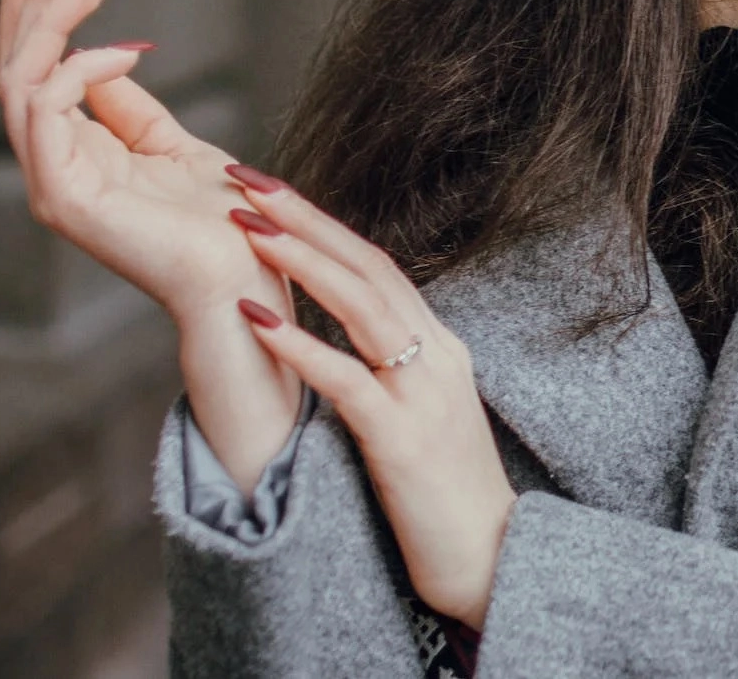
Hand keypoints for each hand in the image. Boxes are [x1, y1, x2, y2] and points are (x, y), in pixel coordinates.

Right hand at [0, 0, 278, 322]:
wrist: (247, 277)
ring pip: (20, 80)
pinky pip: (46, 111)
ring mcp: (50, 184)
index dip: (39, 6)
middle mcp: (50, 166)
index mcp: (72, 152)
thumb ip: (128, 105)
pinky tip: (124, 48)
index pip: (35, 67)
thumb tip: (105, 52)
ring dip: (53, 16)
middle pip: (18, 64)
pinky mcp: (64, 198)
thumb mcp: (173, 143)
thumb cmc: (222, 221)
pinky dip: (78, 69)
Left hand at [220, 166, 516, 630]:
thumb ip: (384, 369)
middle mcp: (437, 355)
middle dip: (306, 218)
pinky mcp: (403, 440)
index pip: (377, 264)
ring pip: (363, 307)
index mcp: (439, 345)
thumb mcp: (417, 413)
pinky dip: (302, 346)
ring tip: (247, 228)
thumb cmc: (444, 493)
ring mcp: (424, 394)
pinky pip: (348, 380)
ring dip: (302, 261)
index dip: (322, 222)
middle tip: (246, 178)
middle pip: (369, 267)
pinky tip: (259, 321)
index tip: (269, 189)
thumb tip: (329, 337)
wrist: (491, 560)